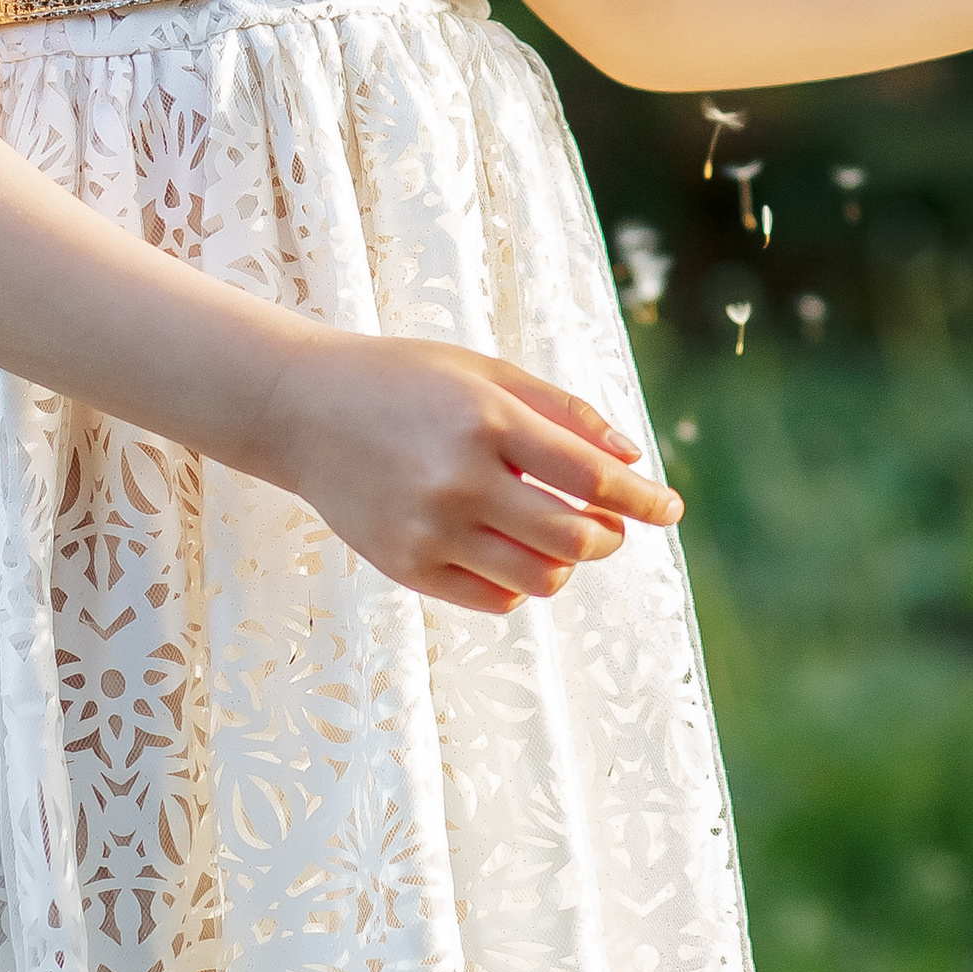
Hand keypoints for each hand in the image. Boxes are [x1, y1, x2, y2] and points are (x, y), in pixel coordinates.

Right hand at [253, 324, 684, 615]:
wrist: (302, 409)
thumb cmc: (407, 380)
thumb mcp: (486, 372)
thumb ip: (563, 412)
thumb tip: (633, 459)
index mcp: (487, 419)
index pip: (592, 476)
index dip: (643, 498)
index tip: (670, 508)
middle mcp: (460, 480)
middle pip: (573, 539)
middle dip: (608, 537)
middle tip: (611, 525)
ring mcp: (430, 530)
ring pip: (538, 579)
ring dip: (567, 564)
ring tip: (561, 537)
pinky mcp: (405, 567)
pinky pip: (492, 599)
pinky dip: (519, 584)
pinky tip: (511, 551)